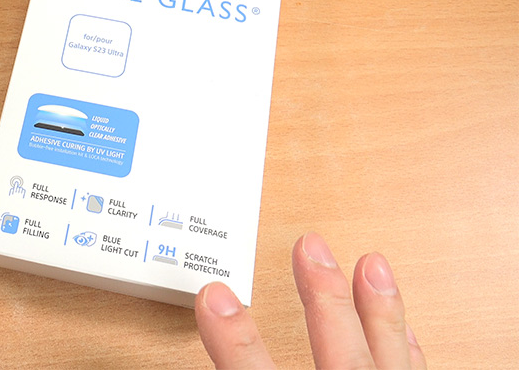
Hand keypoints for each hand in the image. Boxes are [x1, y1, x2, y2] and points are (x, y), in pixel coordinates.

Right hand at [195, 232, 424, 368]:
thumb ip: (239, 368)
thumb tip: (196, 362)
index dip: (233, 336)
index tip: (214, 295)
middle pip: (339, 353)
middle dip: (325, 296)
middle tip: (311, 246)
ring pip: (388, 359)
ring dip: (380, 310)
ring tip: (374, 264)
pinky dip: (407, 348)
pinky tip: (404, 328)